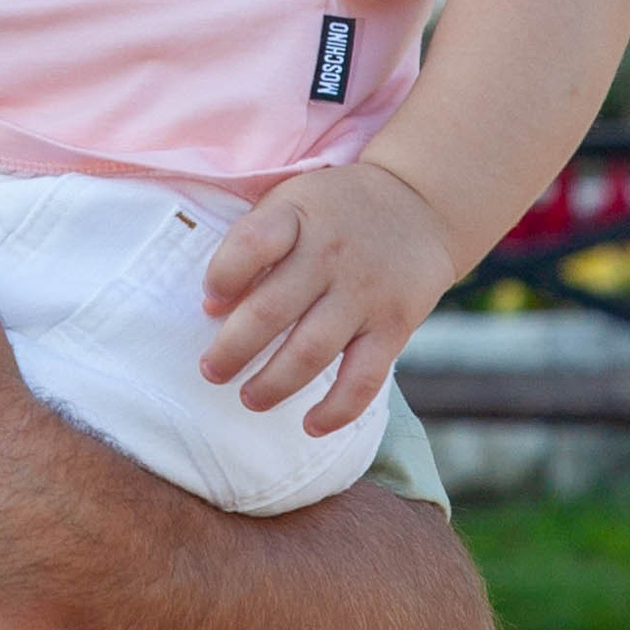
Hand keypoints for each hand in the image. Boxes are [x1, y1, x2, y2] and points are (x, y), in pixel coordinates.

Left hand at [200, 160, 457, 430]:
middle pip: (271, 310)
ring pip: (311, 351)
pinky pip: (364, 377)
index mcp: (296, 216)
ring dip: (273, 384)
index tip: (208, 302)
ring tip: (249, 398)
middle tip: (211, 372)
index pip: (251, 244)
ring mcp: (364, 293)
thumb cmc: (333, 212)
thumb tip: (214, 306)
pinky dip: (337, 409)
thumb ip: (253, 243)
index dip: (223, 276)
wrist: (421, 204)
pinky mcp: (394, 325)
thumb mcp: (290, 203)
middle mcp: (329, 254)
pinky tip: (311, 425)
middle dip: (232, 350)